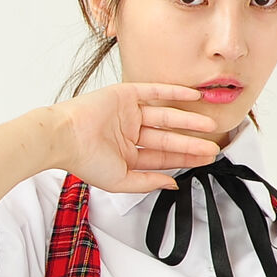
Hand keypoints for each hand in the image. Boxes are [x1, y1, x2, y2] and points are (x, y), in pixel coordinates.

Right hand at [49, 83, 224, 192]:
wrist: (63, 137)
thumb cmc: (83, 160)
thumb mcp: (119, 181)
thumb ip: (146, 183)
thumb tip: (171, 184)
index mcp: (126, 154)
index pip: (162, 157)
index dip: (184, 159)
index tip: (205, 160)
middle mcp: (129, 132)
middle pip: (167, 138)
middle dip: (190, 143)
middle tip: (213, 146)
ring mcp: (128, 113)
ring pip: (165, 116)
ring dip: (187, 120)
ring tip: (209, 125)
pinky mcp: (125, 94)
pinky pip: (154, 92)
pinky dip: (173, 92)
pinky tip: (192, 97)